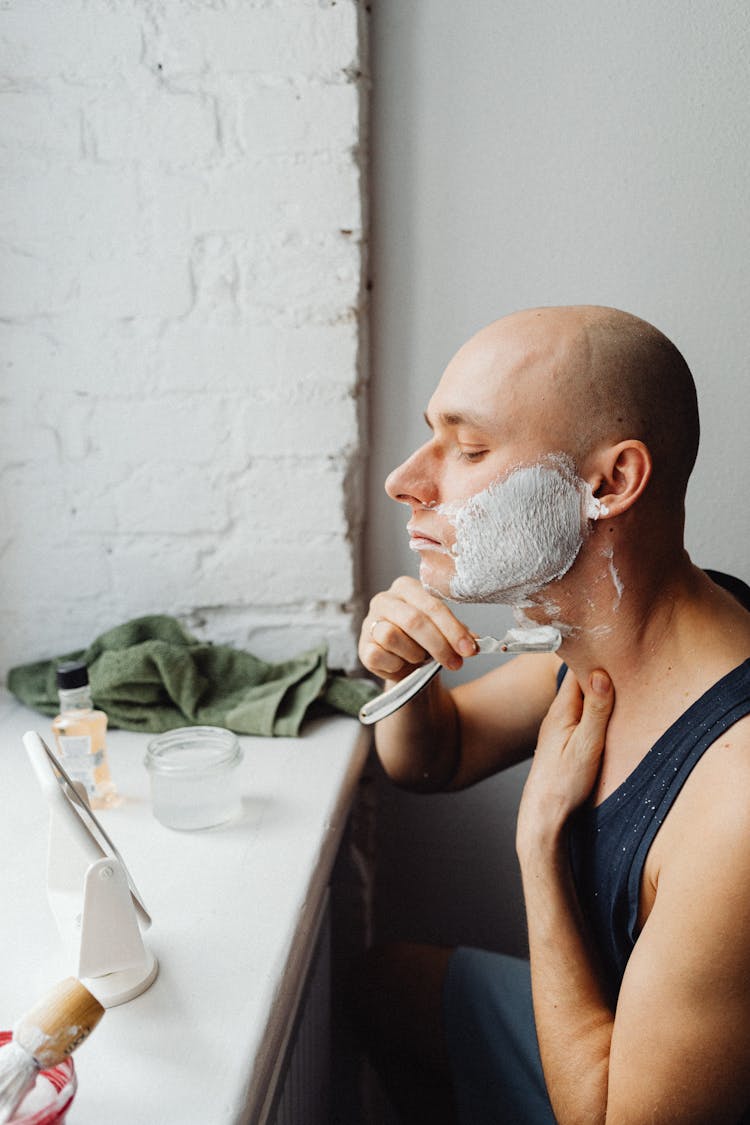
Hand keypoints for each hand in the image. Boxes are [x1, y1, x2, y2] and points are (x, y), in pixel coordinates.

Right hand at [359, 576, 476, 681]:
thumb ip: (459, 633)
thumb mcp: (445, 633)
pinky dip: (396, 664)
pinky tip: (402, 664)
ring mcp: (370, 622)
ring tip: (420, 658)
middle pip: (414, 620)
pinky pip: (379, 655)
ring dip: (414, 653)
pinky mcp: (362, 646)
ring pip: (392, 636)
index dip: (453, 629)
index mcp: (407, 588)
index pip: (432, 605)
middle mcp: (385, 600)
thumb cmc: (426, 642)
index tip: (469, 649)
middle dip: (439, 645)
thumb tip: (475, 644)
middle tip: (455, 663)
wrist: (406, 668)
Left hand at [517, 668, 613, 853]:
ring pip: (581, 697)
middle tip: (626, 651)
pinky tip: (607, 706)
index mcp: (562, 710)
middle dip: (599, 666)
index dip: (595, 653)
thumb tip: (600, 673)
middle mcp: (558, 714)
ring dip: (598, 686)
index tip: (615, 638)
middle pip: (580, 680)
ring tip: (621, 673)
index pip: (577, 669)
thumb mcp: (586, 746)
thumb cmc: (563, 784)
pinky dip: (595, 704)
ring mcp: (560, 726)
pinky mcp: (564, 740)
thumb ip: (595, 711)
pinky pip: (582, 712)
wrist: (543, 815)